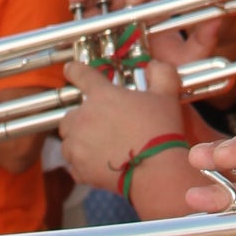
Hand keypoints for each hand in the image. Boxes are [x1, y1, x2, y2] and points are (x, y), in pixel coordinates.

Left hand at [59, 56, 187, 187]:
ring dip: (78, 142)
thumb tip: (154, 66)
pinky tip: (98, 165)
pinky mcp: (79, 167)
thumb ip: (161, 73)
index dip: (74, 70)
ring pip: (68, 140)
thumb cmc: (161, 131)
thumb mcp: (167, 95)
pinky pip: (73, 164)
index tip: (69, 70)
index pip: (81, 75)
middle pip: (70, 115)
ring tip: (98, 147)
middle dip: (80, 119)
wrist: (156, 170)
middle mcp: (83, 117)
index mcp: (102, 96)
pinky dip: (81, 164)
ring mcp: (78, 143)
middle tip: (99, 126)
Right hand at [75, 0, 223, 68]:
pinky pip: (82, 14)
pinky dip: (76, 6)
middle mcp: (129, 13)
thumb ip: (203, 42)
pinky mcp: (91, 32)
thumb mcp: (188, 60)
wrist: (147, 96)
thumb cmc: (167, 73)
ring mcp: (109, 21)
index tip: (135, 1)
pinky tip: (73, 6)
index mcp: (152, 14)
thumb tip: (218, 23)